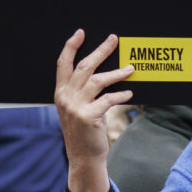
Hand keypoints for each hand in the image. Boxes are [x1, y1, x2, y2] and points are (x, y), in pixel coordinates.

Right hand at [55, 30, 133, 191]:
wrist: (83, 158)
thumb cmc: (84, 132)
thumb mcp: (78, 109)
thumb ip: (83, 92)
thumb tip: (103, 73)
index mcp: (61, 93)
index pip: (63, 64)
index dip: (71, 47)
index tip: (80, 32)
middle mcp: (66, 98)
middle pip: (83, 67)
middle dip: (100, 51)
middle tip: (114, 39)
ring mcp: (76, 107)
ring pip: (98, 80)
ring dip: (117, 72)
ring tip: (131, 69)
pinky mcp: (89, 117)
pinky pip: (108, 99)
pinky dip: (121, 94)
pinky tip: (130, 92)